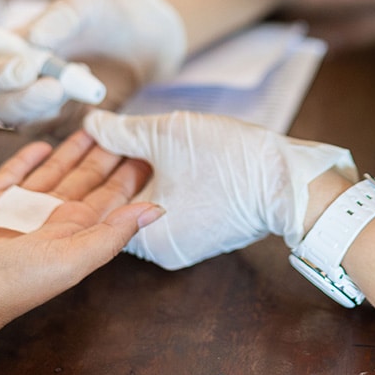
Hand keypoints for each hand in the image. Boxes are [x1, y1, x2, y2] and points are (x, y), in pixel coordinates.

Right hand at [0, 0, 186, 125]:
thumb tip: (34, 38)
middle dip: (24, 98)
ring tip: (81, 83)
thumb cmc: (105, 16)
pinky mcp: (65, 128)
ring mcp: (41, 110)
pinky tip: (93, 99)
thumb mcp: (87, 5)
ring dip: (50, 108)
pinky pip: (59, 136)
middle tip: (55, 86)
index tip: (27, 66)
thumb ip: (61, 17)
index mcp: (10, 52)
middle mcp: (17, 85)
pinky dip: (73, 121)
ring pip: (26, 123)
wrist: (143, 41)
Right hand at [0, 132, 161, 345]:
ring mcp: (16, 214)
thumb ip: (112, 234)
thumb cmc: (7, 285)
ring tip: (90, 128)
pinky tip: (42, 145)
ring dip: (71, 153)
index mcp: (72, 236)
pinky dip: (27, 160)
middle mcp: (48, 223)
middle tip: (123, 127)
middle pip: (83, 181)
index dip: (128, 176)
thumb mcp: (70, 259)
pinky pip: (10, 177)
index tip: (148, 150)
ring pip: (51, 175)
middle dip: (103, 157)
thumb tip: (157, 211)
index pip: (109, 199)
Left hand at [83, 109, 357, 269]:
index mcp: (146, 236)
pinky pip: (172, 209)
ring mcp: (187, 245)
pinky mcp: (207, 234)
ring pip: (149, 205)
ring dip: (140, 175)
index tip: (84, 140)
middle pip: (123, 207)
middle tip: (105, 133)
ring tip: (131, 139)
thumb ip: (122, 131)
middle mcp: (163, 250)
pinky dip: (164, 185)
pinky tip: (163, 156)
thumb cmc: (229, 161)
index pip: (100, 205)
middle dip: (113, 171)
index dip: (91, 169)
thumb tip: (91, 123)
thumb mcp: (166, 136)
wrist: (290, 180)